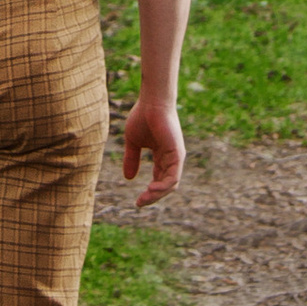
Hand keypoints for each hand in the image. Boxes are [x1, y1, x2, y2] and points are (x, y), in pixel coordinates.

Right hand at [121, 90, 183, 205]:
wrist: (152, 102)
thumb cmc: (143, 116)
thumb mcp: (133, 142)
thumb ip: (132, 159)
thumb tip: (128, 178)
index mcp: (163, 156)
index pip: (160, 180)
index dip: (150, 192)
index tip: (137, 202)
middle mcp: (172, 159)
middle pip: (166, 185)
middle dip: (153, 197)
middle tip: (140, 203)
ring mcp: (176, 157)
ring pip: (171, 184)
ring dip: (158, 194)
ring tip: (145, 198)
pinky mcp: (177, 154)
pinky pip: (173, 176)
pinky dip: (164, 186)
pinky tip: (152, 189)